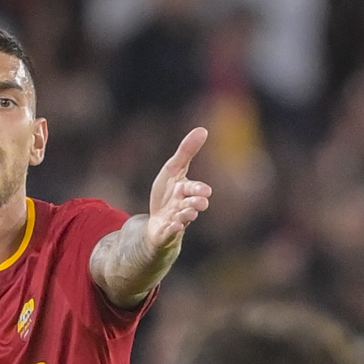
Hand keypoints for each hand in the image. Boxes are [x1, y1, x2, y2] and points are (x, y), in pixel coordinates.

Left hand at [144, 127, 210, 250]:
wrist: (158, 223)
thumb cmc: (168, 195)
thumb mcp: (173, 170)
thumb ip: (187, 151)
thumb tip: (203, 129)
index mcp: (185, 191)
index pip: (194, 188)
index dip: (198, 189)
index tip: (205, 191)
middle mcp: (183, 206)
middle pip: (192, 204)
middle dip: (196, 202)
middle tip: (201, 202)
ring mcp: (176, 220)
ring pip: (183, 218)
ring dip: (186, 215)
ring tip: (188, 213)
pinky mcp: (166, 233)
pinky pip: (170, 233)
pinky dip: (172, 230)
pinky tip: (174, 226)